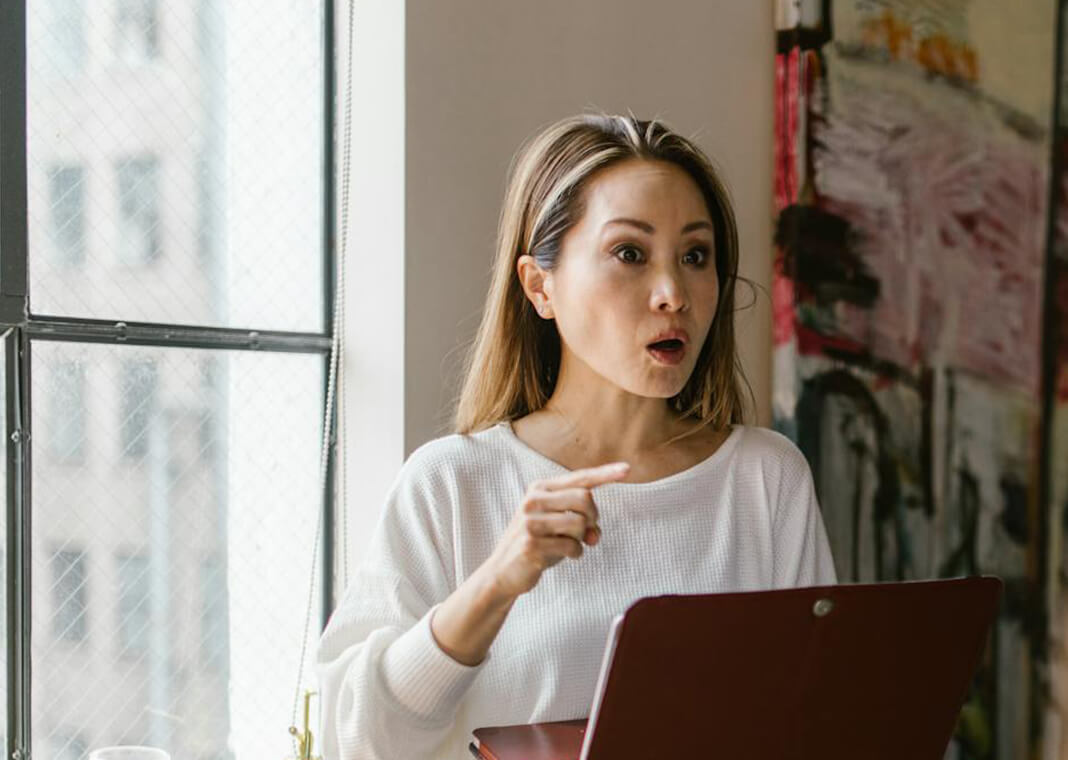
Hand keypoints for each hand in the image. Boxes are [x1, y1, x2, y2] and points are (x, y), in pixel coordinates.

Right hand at [484, 461, 629, 599]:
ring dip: (582, 539)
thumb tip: (595, 533)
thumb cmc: (536, 542)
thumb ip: (580, 518)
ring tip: (568, 545)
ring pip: (580, 524)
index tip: (627, 469)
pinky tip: (562, 555)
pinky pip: (572, 546)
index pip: (579, 477)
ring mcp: (531, 522)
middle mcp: (533, 500)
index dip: (605, 474)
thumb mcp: (555, 521)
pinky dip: (574, 553)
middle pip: (585, 499)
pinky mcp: (532, 544)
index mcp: (540, 488)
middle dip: (593, 518)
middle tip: (588, 533)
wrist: (503, 570)